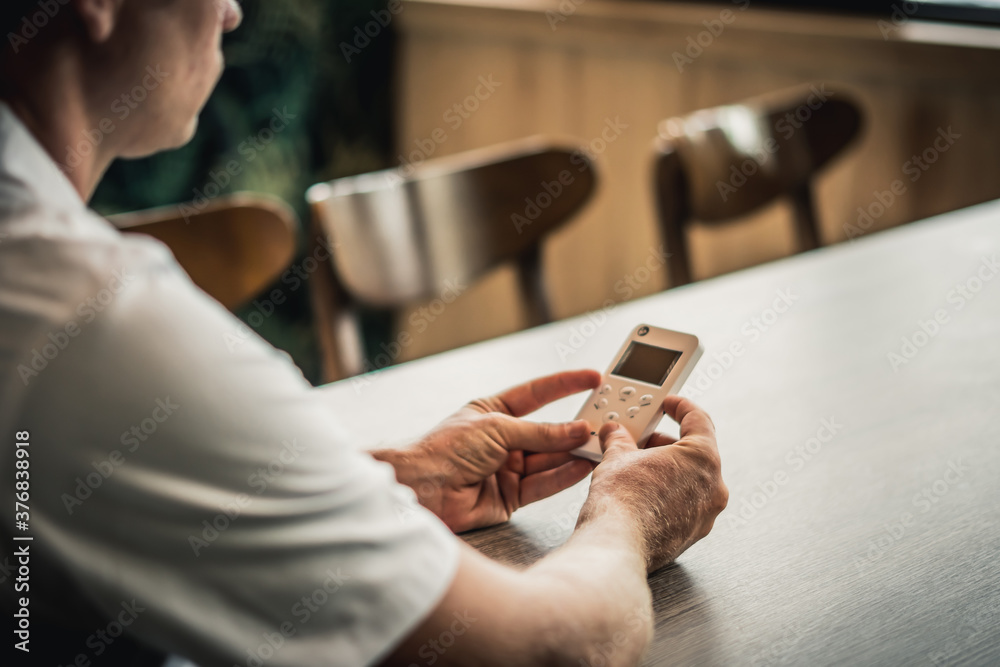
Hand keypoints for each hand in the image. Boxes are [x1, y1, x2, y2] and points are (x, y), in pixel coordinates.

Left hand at [377, 370, 599, 532]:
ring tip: (599, 446)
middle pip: (547, 432)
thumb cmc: (445, 449)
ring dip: (573, 453)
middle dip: (573, 427)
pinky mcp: (510, 497)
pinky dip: (564, 476)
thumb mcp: (497, 429)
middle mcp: (502, 440)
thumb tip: (577, 430)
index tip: (592, 378)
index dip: (564, 385)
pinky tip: (583, 466)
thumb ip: (540, 432)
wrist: (422, 489)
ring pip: (549, 459)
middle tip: (602, 422)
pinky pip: (544, 484)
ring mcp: (507, 469)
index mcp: (493, 413)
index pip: (537, 394)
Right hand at [578, 395, 727, 571]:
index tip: (669, 404)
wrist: (616, 544)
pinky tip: (640, 493)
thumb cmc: (623, 503)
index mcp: (703, 458)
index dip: (680, 406)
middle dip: (664, 443)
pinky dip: (665, 493)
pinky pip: (683, 504)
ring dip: (664, 470)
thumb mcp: (617, 457)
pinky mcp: (692, 533)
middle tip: (638, 440)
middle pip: (693, 451)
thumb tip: (614, 434)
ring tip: (634, 468)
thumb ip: (619, 439)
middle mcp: (714, 487)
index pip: (699, 419)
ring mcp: (706, 514)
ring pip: (689, 480)